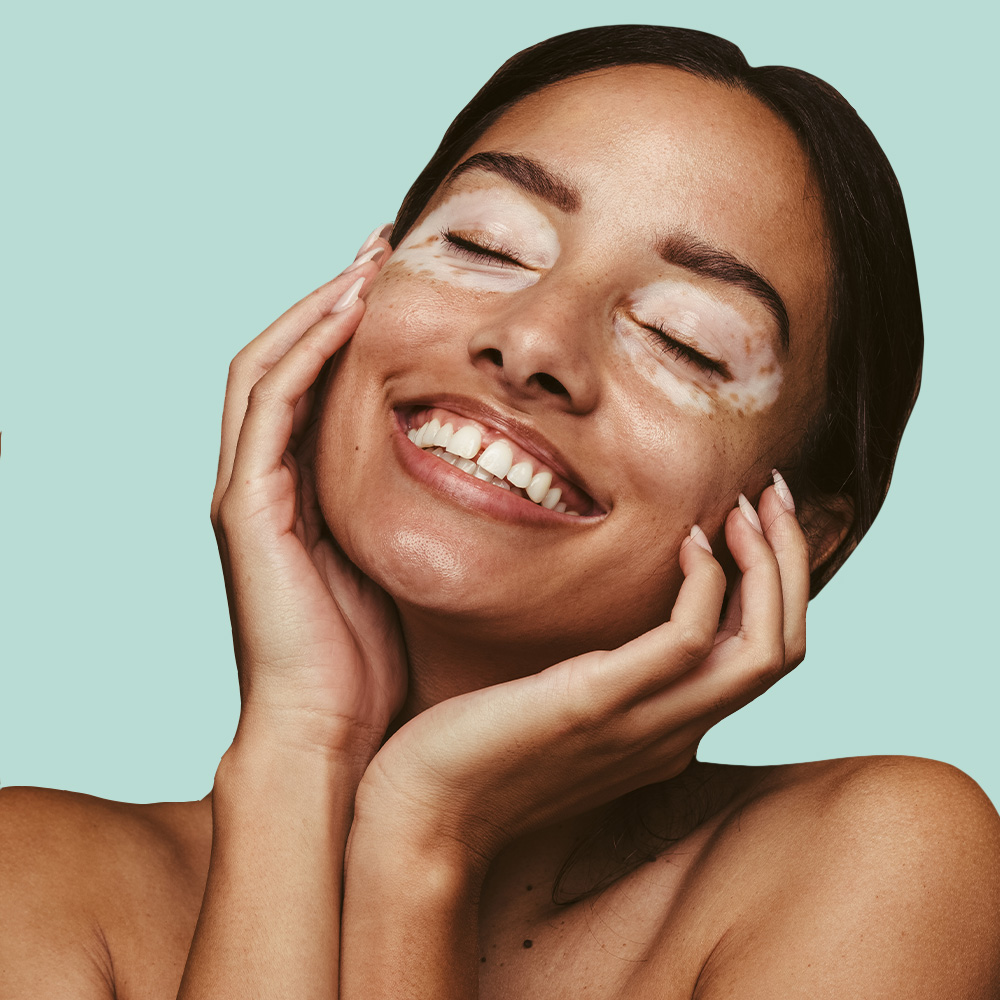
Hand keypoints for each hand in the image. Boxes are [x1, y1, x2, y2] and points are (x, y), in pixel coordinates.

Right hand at [212, 227, 406, 763]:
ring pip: (265, 369)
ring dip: (315, 308)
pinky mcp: (245, 512)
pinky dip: (305, 353)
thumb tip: (483, 476)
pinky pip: (270, 409)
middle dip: (328, 299)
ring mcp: (246, 495)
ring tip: (367, 260)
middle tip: (380, 248)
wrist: (333, 736)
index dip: (348, 329)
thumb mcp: (405, 568)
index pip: (312, 386)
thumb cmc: (377, 663)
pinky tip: (350, 312)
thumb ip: (416, 515)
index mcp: (299, 496)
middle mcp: (262, 485)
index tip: (400, 283)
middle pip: (283, 362)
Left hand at [355, 480, 806, 869]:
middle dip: (791, 563)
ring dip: (769, 565)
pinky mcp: (598, 704)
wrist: (424, 817)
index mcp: (669, 735)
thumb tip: (614, 630)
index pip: (762, 660)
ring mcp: (644, 725)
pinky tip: (684, 542)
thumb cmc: (479, 756)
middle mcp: (675, 734)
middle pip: (782, 650)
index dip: (777, 586)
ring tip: (744, 506)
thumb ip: (608, 682)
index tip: (755, 522)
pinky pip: (689, 640)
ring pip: (761, 649)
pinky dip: (705, 583)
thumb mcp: (565, 715)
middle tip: (774, 495)